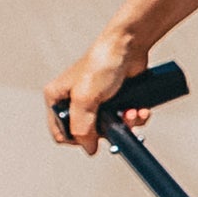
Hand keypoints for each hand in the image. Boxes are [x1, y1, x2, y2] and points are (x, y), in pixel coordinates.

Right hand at [44, 35, 150, 153]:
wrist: (128, 48)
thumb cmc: (102, 65)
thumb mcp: (85, 99)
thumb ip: (82, 126)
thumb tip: (88, 148)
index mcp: (57, 98)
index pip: (62, 134)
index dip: (79, 140)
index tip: (94, 134)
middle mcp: (74, 102)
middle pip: (90, 135)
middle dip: (109, 131)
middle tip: (120, 120)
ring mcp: (95, 103)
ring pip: (110, 130)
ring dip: (126, 125)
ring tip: (132, 113)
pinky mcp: (114, 102)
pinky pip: (124, 122)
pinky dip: (134, 119)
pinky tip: (140, 110)